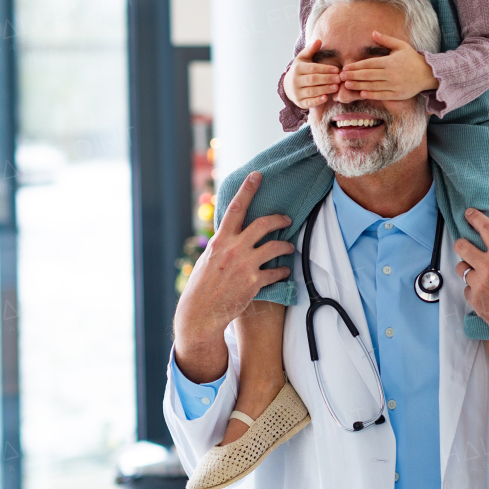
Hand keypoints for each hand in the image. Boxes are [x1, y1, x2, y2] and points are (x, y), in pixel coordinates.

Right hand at [173, 172, 293, 382]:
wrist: (200, 313)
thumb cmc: (203, 285)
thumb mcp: (209, 258)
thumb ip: (223, 244)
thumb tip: (233, 232)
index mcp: (220, 240)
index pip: (236, 208)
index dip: (248, 190)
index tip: (257, 175)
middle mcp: (233, 249)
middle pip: (264, 224)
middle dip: (280, 219)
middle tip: (287, 219)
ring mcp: (244, 265)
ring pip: (276, 247)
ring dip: (286, 246)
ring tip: (289, 248)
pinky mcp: (253, 283)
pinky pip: (276, 272)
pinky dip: (283, 272)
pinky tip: (284, 272)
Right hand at [284, 39, 341, 108]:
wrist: (288, 86)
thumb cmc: (301, 70)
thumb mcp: (303, 59)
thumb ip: (311, 50)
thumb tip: (319, 40)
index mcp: (297, 69)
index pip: (313, 68)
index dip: (325, 69)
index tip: (337, 69)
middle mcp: (295, 81)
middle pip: (313, 80)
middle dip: (327, 79)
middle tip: (339, 78)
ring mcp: (296, 93)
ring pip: (312, 91)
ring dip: (325, 89)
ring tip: (336, 87)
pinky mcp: (299, 103)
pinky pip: (309, 102)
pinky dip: (317, 101)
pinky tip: (326, 98)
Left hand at [339, 31, 437, 100]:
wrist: (428, 74)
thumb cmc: (413, 59)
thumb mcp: (401, 46)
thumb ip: (386, 40)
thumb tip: (373, 32)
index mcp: (390, 62)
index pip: (369, 64)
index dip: (356, 66)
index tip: (345, 67)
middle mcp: (391, 74)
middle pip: (368, 75)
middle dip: (353, 76)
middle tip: (341, 77)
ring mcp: (394, 85)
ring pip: (373, 86)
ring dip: (359, 86)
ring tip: (347, 85)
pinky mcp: (397, 94)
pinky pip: (382, 95)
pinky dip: (371, 94)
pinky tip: (361, 93)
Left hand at [453, 208, 488, 391]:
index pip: (485, 228)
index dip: (474, 217)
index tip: (469, 213)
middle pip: (461, 246)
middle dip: (461, 242)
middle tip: (465, 243)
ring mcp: (480, 286)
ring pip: (461, 268)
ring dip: (467, 266)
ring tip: (477, 269)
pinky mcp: (476, 301)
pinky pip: (467, 288)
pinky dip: (473, 287)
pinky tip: (484, 289)